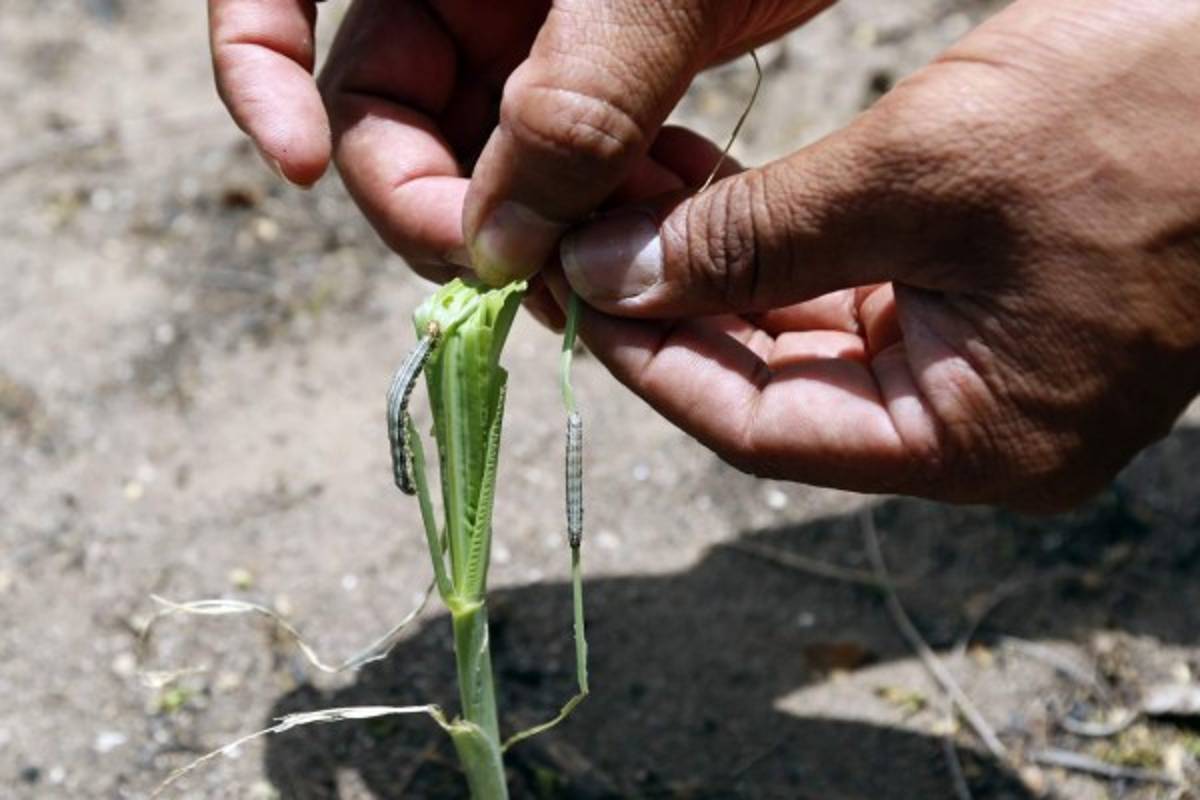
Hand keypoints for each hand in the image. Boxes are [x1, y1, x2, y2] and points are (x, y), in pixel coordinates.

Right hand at [207, 0, 830, 284]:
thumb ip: (570, 104)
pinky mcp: (608, 71)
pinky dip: (593, 209)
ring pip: (486, 156)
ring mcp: (534, 30)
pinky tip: (644, 233)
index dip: (258, 72)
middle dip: (431, 198)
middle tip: (503, 273)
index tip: (299, 169)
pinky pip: (569, 161)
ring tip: (593, 270)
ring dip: (526, 226)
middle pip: (389, 110)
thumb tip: (497, 247)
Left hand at [552, 0, 1199, 510]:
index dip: (651, 359)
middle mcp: (975, 423)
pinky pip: (847, 285)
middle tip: (582, 234)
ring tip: (626, 199)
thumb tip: (611, 276)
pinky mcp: (985, 294)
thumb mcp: (922, 171)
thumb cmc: (1150, 112)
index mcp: (976, 442)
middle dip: (671, 304)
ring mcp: (982, 360)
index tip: (574, 290)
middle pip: (772, 383)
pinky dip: (772, 240)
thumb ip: (756, 236)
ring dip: (712, 265)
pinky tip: (703, 188)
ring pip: (801, 331)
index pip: (758, 429)